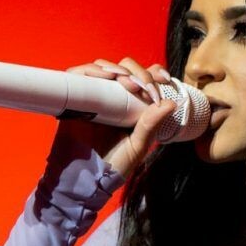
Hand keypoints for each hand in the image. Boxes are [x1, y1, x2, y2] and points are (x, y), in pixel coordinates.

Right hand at [50, 56, 180, 177]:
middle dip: (136, 71)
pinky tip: (102, 75)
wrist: (86, 177)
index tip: (163, 79)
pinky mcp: (74, 98)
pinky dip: (89, 70)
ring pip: (103, 67)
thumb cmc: (114, 164)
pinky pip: (79, 76)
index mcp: (133, 106)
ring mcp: (94, 96)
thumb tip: (171, 103)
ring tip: (122, 80)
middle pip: (125, 68)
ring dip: (115, 68)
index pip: (145, 79)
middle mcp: (114, 96)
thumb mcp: (138, 145)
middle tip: (139, 86)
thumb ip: (151, 125)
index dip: (154, 73)